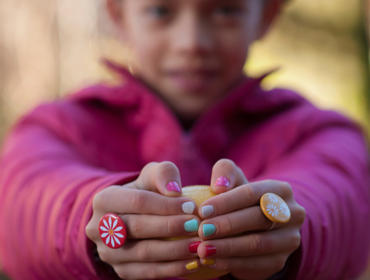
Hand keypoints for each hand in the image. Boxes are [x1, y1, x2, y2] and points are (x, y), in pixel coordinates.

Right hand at [86, 162, 201, 278]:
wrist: (132, 216)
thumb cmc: (146, 191)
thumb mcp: (152, 175)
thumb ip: (164, 173)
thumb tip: (175, 191)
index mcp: (104, 199)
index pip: (138, 202)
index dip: (166, 205)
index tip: (192, 206)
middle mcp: (99, 228)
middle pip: (139, 228)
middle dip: (171, 227)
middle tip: (198, 226)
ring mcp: (108, 253)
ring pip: (144, 253)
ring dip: (175, 250)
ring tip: (199, 245)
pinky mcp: (121, 271)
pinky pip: (149, 272)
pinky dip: (173, 269)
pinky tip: (194, 262)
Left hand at [196, 159, 305, 279]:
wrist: (256, 226)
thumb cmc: (240, 198)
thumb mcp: (234, 180)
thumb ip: (225, 172)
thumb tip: (219, 186)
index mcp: (280, 190)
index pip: (252, 193)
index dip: (226, 202)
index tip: (202, 210)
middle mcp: (291, 214)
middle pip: (257, 219)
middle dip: (227, 225)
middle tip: (202, 231)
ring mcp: (288, 240)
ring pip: (258, 244)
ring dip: (227, 248)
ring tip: (202, 249)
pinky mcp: (280, 261)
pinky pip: (255, 264)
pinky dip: (231, 263)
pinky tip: (211, 261)